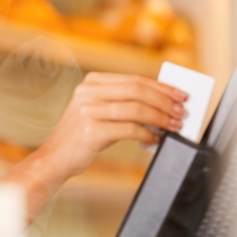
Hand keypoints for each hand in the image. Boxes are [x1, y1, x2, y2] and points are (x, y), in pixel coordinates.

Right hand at [43, 72, 187, 177]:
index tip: (180, 95)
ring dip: (160, 118)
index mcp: (91, 82)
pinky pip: (130, 129)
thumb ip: (122, 102)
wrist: (55, 157)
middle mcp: (88, 92)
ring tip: (173, 126)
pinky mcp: (91, 130)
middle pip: (137, 91)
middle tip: (181, 112)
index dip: (161, 87)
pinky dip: (147, 135)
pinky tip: (154, 139)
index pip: (134, 79)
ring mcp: (88, 110)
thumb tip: (161, 103)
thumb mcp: (97, 110)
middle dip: (164, 101)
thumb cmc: (81, 135)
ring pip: (136, 109)